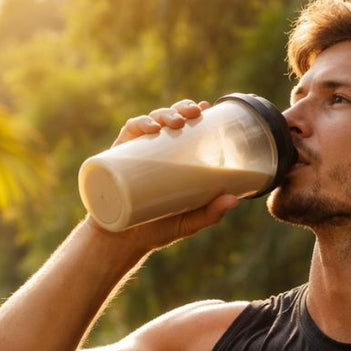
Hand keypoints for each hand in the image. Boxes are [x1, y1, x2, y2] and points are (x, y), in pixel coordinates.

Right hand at [91, 99, 237, 252]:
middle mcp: (153, 152)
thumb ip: (210, 213)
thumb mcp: (189, 222)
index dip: (194, 112)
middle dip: (181, 109)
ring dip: (163, 114)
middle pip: (168, 119)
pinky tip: (149, 127)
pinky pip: (127, 134)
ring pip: (149, 122)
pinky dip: (137, 125)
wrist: (122, 243)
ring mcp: (135, 153)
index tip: (206, 107)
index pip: (184, 128)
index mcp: (172, 159)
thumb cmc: (157, 229)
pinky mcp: (116, 158)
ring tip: (174, 122)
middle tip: (193, 113)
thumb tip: (234, 200)